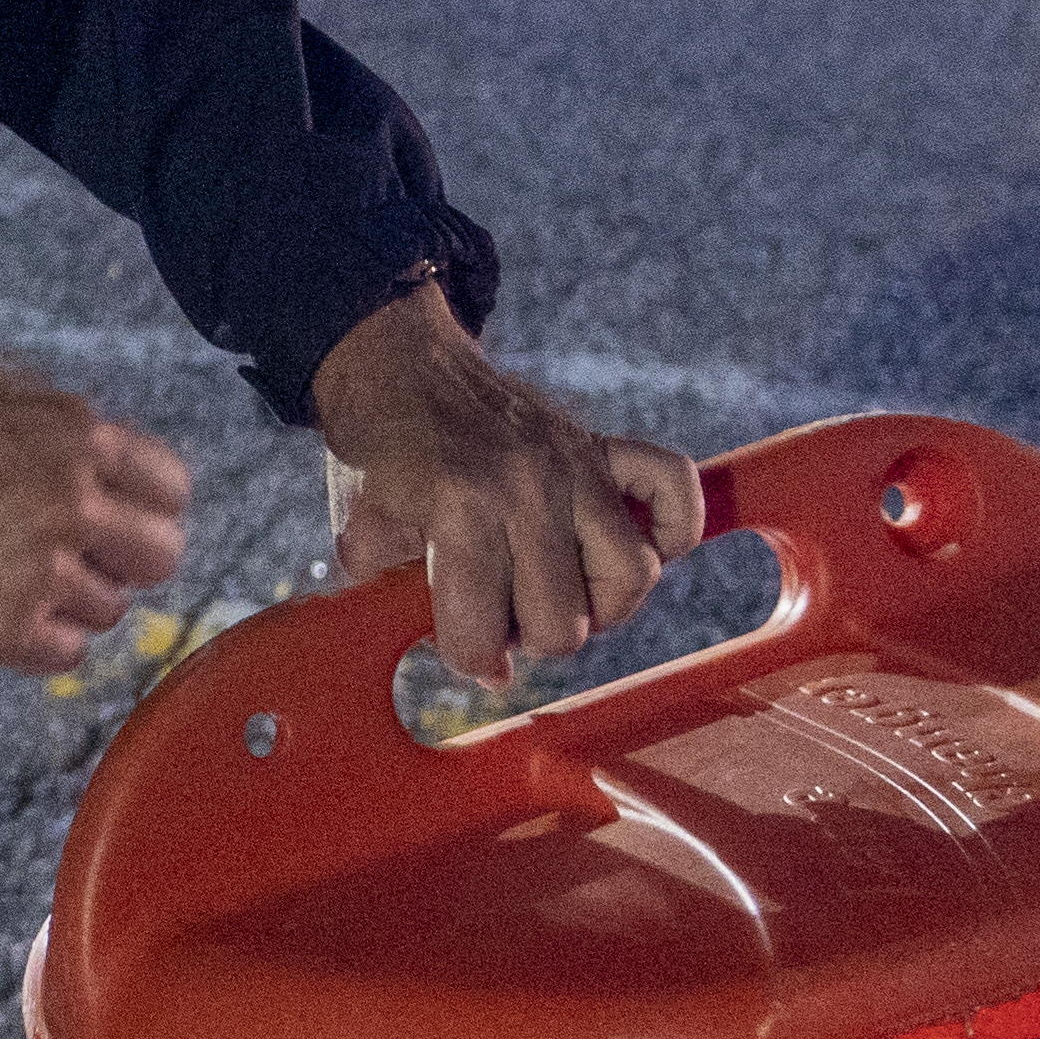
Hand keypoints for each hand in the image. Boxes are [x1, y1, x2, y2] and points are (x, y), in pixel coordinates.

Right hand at [0, 352, 192, 670]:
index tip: (118, 513)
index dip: (147, 504)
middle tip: (79, 556)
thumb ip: (51, 409)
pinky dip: (39, 642)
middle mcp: (74, 504)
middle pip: (162, 556)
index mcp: (76, 436)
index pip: (172, 487)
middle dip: (124, 558)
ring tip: (15, 582)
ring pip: (111, 610)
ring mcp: (45, 573)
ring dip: (71, 602)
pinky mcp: (11, 631)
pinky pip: (68, 654)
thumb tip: (99, 439)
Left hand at [311, 286, 700, 689]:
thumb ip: (407, 604)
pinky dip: (672, 525)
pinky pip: (675, 489)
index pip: (482, 634)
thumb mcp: (365, 528)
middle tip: (502, 607)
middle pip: (563, 623)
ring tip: (558, 587)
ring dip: (596, 600)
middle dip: (527, 635)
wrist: (398, 362)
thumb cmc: (379, 453)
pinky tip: (625, 544)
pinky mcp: (603, 446)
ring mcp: (575, 466)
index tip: (457, 637)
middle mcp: (528, 490)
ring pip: (631, 577)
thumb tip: (492, 676)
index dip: (466, 654)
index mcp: (459, 511)